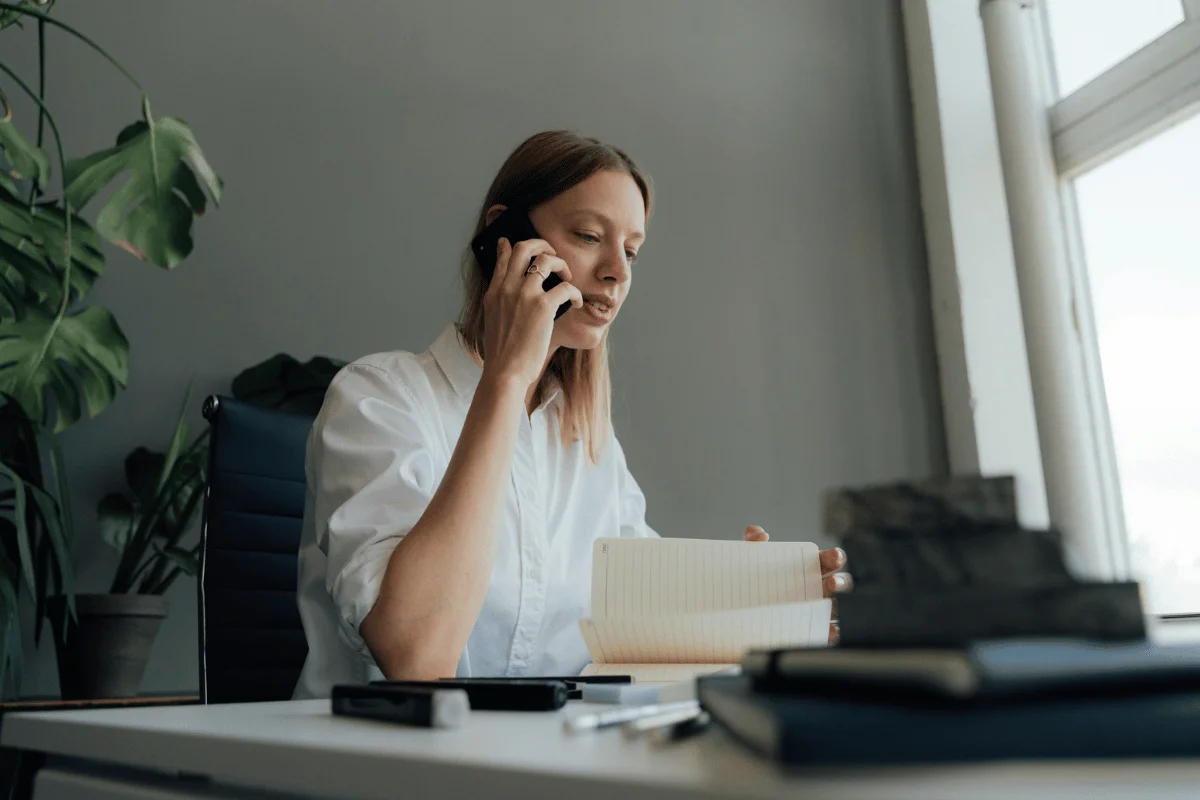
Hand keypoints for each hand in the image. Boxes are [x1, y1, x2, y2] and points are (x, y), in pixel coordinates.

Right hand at [481, 236, 583, 389]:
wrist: (505, 372)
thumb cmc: (503, 353)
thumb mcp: (494, 321)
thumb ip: (501, 301)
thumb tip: (512, 290)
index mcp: (494, 292)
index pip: (503, 257)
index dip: (510, 245)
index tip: (514, 242)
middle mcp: (507, 288)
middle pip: (525, 248)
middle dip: (542, 245)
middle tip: (553, 255)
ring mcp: (524, 295)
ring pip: (546, 260)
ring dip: (562, 264)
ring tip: (568, 277)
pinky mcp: (542, 306)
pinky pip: (565, 287)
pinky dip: (576, 293)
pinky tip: (577, 303)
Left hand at [742, 525, 851, 642]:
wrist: (741, 605)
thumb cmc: (755, 578)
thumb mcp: (751, 557)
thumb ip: (753, 541)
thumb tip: (759, 534)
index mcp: (808, 566)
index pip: (828, 559)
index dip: (835, 556)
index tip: (834, 557)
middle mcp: (817, 586)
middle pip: (839, 583)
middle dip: (840, 582)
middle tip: (832, 583)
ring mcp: (816, 608)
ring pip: (836, 607)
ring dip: (837, 606)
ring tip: (829, 606)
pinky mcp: (811, 628)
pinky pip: (826, 631)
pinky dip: (830, 631)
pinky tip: (828, 630)